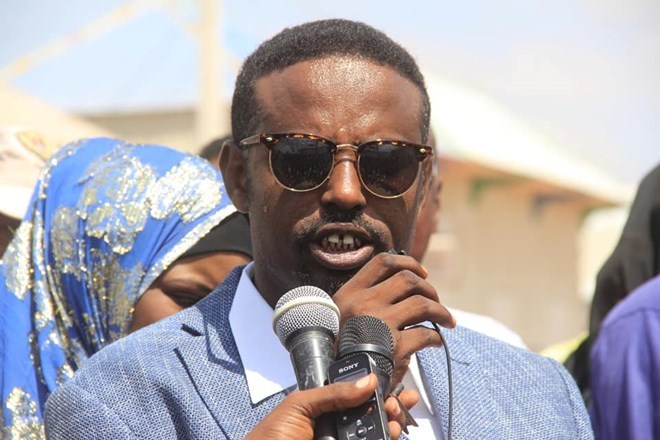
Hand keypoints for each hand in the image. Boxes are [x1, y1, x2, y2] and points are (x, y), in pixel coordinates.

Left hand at [246, 373, 418, 439]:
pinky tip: (390, 435)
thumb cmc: (269, 438)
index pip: (357, 395)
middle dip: (390, 407)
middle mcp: (336, 426)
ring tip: (395, 422)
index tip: (393, 385)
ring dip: (391, 426)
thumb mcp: (300, 406)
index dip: (377, 390)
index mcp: (325, 407)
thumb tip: (366, 380)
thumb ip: (333, 392)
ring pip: (376, 433)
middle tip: (397, 405)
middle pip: (372, 414)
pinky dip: (384, 439)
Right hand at [332, 252, 455, 383]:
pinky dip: (436, 338)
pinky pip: (425, 334)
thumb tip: (402, 283)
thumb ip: (365, 299)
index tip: (423, 272)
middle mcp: (363, 303)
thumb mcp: (343, 316)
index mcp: (350, 293)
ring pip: (422, 304)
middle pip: (407, 279)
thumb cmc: (342, 349)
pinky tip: (436, 343)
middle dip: (428, 288)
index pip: (383, 262)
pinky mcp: (394, 346)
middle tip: (435, 301)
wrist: (337, 381)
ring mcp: (379, 323)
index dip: (408, 263)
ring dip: (440, 311)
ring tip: (446, 320)